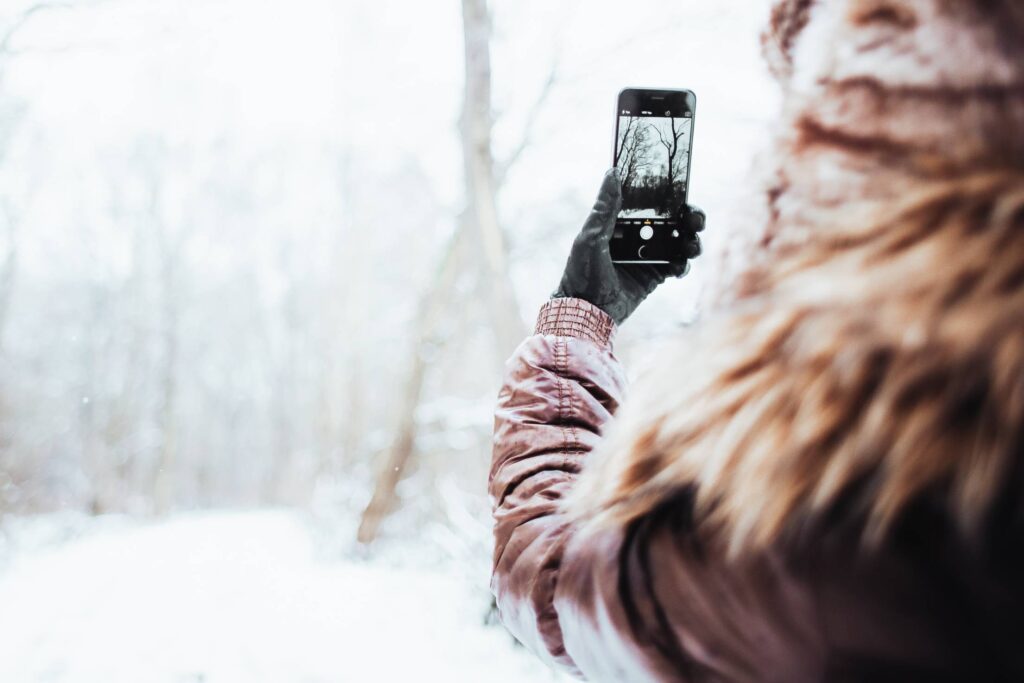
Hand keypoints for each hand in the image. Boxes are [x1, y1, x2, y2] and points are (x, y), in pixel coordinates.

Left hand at [553, 169, 703, 324]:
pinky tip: (678, 266)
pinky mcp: (654, 277)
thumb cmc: (581, 272)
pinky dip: (683, 265)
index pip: (651, 203)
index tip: (682, 191)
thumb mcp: (591, 235)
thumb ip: (605, 206)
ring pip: (679, 242)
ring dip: (691, 240)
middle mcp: (637, 237)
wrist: (586, 312)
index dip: (669, 196)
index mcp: (621, 223)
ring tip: (691, 244)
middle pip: (672, 221)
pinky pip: (677, 267)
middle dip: (690, 218)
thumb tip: (613, 171)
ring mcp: (647, 257)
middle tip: (695, 219)